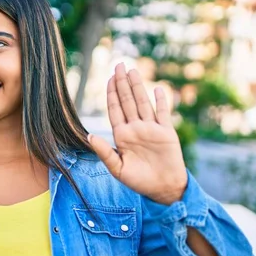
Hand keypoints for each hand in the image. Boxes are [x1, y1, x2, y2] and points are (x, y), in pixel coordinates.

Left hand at [87, 63, 187, 204]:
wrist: (163, 189)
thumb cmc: (138, 181)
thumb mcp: (117, 169)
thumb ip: (104, 152)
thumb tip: (89, 136)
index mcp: (122, 136)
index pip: (115, 109)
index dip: (111, 94)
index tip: (108, 78)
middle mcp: (135, 128)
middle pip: (127, 101)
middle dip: (122, 83)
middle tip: (118, 65)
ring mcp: (151, 129)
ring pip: (143, 103)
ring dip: (138, 87)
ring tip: (133, 71)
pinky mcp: (167, 132)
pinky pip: (163, 113)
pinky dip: (161, 101)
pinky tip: (157, 89)